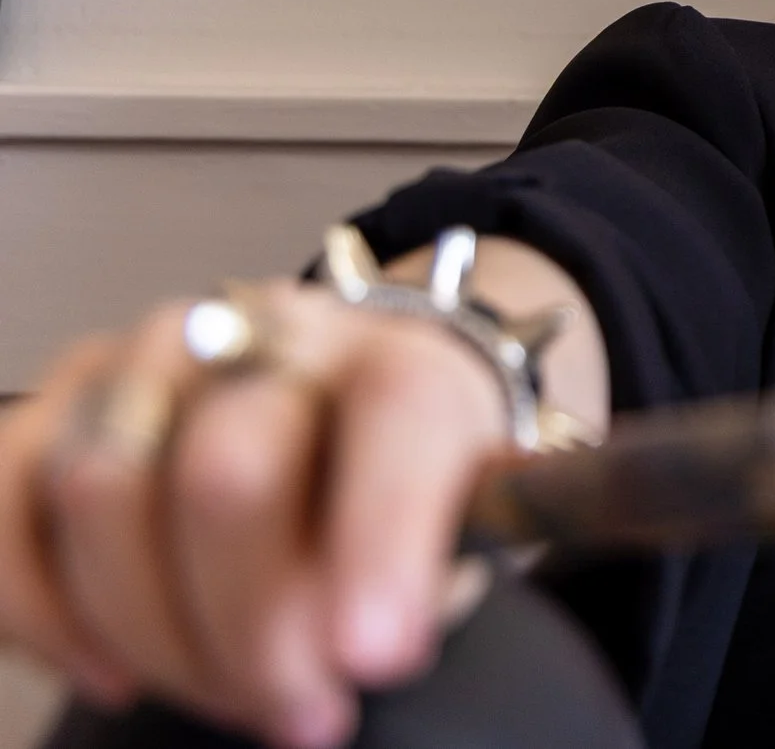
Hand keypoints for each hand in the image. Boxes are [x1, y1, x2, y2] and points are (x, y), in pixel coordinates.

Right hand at [0, 283, 512, 748]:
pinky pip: (5, 509)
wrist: (339, 426)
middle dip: (254, 631)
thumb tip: (364, 642)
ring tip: (234, 696)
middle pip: (226, 472)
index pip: (396, 410)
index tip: (374, 654)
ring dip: (159, 637)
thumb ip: (421, 570)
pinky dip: (49, 615)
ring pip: (104, 493)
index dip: (384, 538)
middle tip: (303, 712)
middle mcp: (269, 333)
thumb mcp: (458, 528)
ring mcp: (150, 362)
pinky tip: (118, 672)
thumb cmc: (396, 490)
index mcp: (397, 352)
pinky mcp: (56, 409)